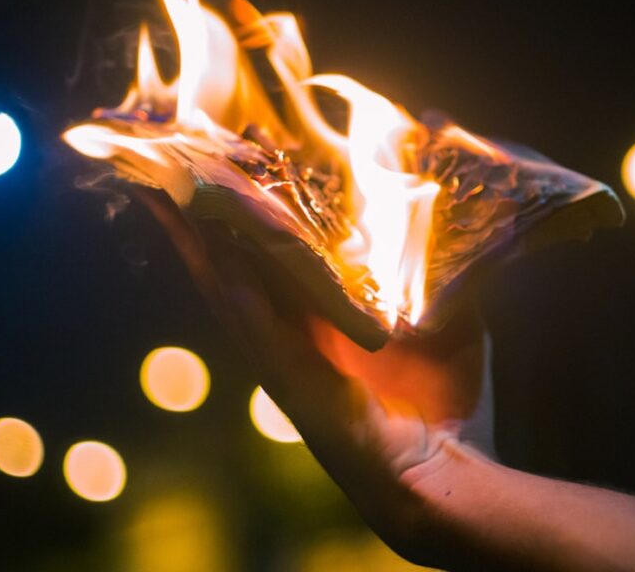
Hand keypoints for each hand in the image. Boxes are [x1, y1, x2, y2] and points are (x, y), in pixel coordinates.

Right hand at [137, 189, 493, 556]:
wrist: (446, 474)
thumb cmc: (447, 406)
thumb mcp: (455, 325)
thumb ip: (450, 283)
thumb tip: (470, 234)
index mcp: (325, 319)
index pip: (276, 256)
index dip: (252, 212)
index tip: (235, 160)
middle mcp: (295, 334)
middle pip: (233, 264)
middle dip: (200, 217)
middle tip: (170, 164)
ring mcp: (286, 359)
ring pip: (227, 290)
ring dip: (194, 244)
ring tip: (164, 195)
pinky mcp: (292, 384)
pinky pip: (253, 331)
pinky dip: (230, 293)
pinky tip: (207, 256)